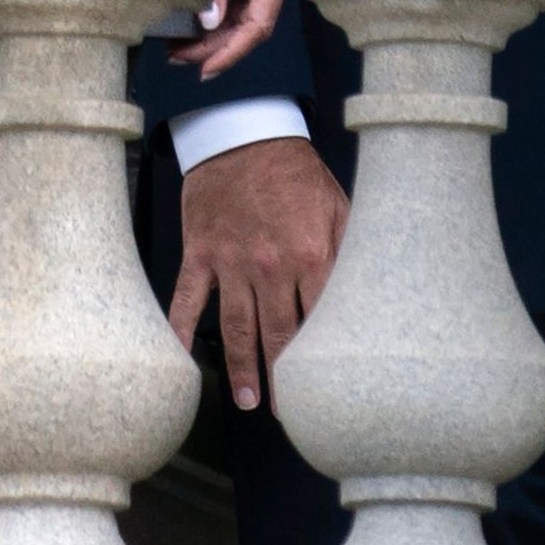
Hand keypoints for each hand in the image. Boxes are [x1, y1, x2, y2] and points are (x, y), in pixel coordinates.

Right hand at [163, 135, 348, 410]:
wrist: (244, 132)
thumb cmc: (296, 171)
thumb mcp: (338, 205)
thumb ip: (349, 251)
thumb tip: (364, 294)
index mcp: (311, 255)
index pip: (320, 322)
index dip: (323, 360)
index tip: (327, 388)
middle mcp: (271, 266)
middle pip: (279, 336)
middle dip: (285, 379)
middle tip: (289, 412)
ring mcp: (231, 263)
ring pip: (237, 329)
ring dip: (241, 369)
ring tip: (248, 402)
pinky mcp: (200, 254)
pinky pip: (186, 301)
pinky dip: (180, 333)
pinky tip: (181, 362)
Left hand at [167, 0, 283, 76]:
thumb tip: (209, 21)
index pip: (259, 25)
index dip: (232, 52)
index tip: (206, 69)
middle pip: (245, 26)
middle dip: (212, 47)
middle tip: (177, 57)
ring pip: (236, 17)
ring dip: (208, 34)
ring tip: (176, 45)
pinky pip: (231, 2)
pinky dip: (210, 16)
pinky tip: (187, 25)